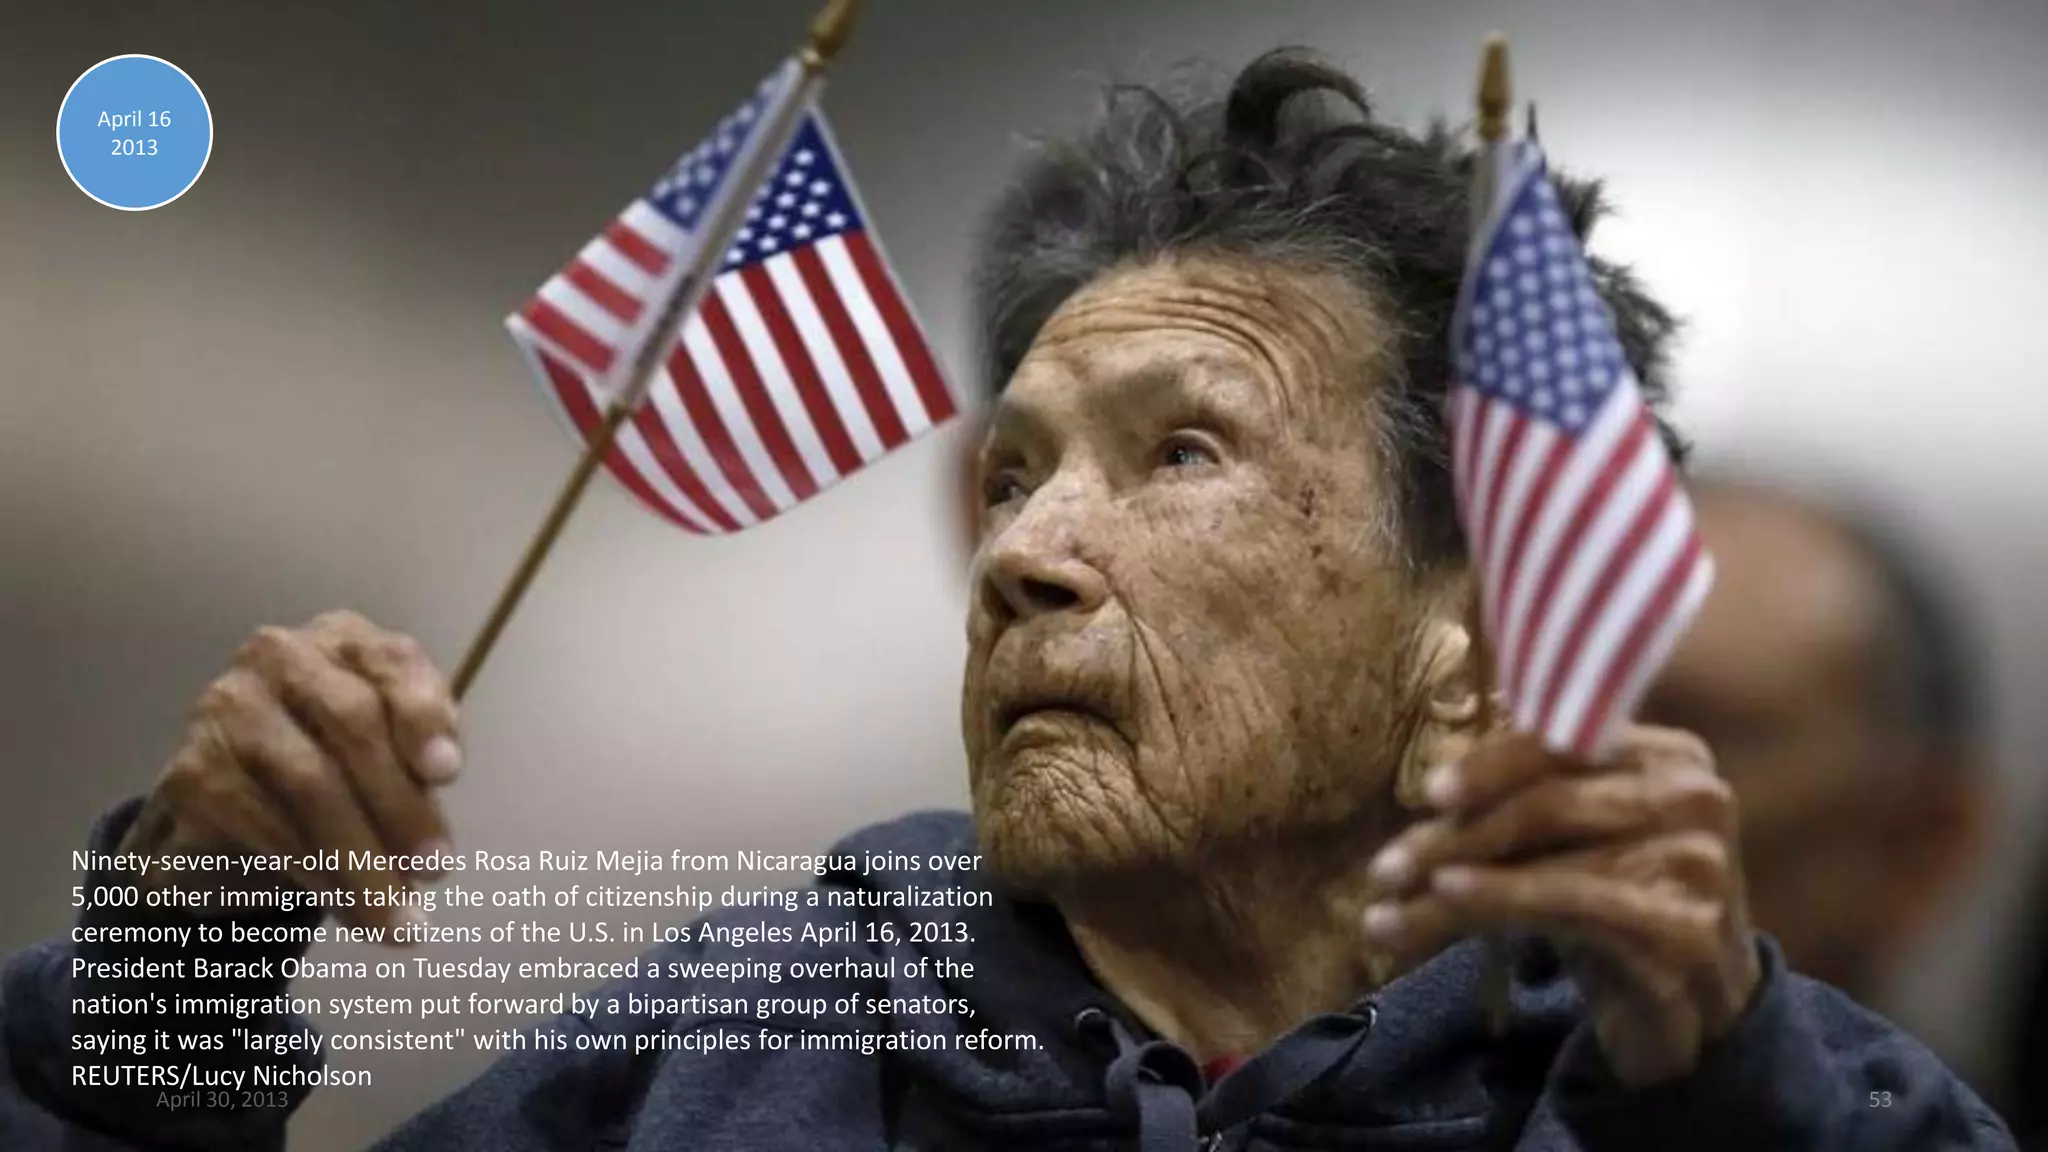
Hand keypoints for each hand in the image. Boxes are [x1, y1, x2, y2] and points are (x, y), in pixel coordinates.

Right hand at [119, 609, 460, 934]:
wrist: (224, 810)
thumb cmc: (333, 764)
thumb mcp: (389, 754)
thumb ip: (414, 769)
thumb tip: (431, 831)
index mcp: (344, 640)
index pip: (392, 661)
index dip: (423, 715)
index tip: (447, 773)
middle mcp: (280, 657)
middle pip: (353, 725)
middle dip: (401, 806)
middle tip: (434, 871)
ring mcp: (227, 710)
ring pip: (312, 785)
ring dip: (363, 860)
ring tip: (399, 919)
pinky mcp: (193, 774)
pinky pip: (268, 828)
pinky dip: (316, 875)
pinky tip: (347, 907)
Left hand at [1362, 725, 1761, 1085]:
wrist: (1701, 1008)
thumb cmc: (1622, 909)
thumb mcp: (1579, 844)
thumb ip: (1526, 805)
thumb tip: (1433, 798)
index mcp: (1669, 756)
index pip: (1563, 742)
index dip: (1489, 766)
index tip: (1427, 794)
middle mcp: (1693, 798)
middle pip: (1547, 800)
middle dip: (1453, 834)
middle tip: (1385, 869)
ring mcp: (1695, 863)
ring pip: (1544, 857)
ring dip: (1450, 881)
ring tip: (1388, 907)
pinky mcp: (1684, 927)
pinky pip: (1566, 903)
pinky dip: (1495, 899)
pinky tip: (1444, 902)